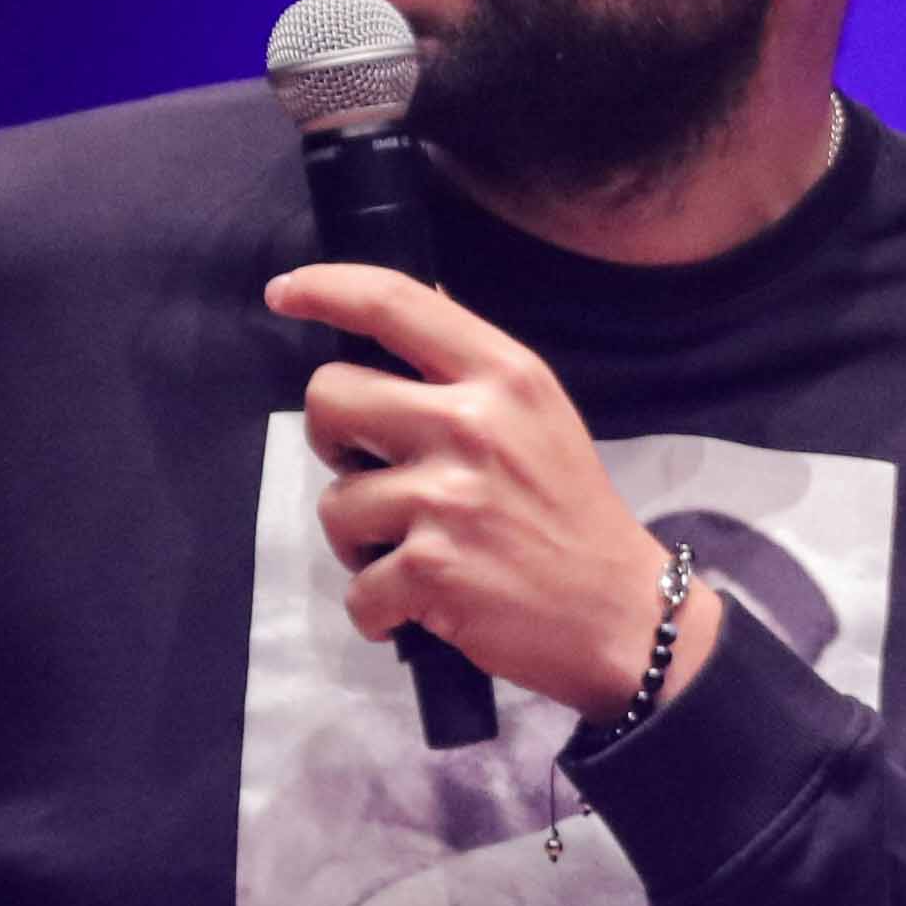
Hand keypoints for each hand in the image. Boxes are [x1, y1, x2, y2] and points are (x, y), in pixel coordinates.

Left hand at [264, 260, 731, 722]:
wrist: (621, 615)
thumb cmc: (571, 514)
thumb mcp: (540, 415)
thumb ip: (471, 370)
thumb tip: (398, 313)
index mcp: (502, 374)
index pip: (393, 303)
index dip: (323, 289)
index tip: (284, 293)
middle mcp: (472, 423)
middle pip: (330, 397)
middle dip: (332, 441)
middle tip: (372, 473)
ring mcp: (449, 498)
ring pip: (335, 502)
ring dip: (358, 540)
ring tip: (409, 553)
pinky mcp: (432, 569)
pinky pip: (357, 588)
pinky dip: (377, 609)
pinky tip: (415, 607)